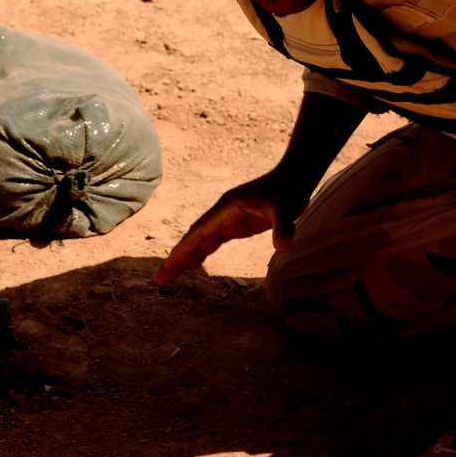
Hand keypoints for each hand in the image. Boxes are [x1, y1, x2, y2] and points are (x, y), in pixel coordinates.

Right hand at [153, 170, 308, 285]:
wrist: (295, 177)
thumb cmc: (288, 191)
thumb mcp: (286, 210)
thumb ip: (282, 228)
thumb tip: (283, 247)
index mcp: (226, 208)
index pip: (198, 233)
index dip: (182, 251)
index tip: (167, 267)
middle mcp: (223, 213)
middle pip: (194, 238)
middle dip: (177, 258)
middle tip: (160, 279)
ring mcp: (229, 218)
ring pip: (202, 241)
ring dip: (187, 256)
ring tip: (170, 275)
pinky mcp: (238, 224)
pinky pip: (214, 241)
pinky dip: (202, 252)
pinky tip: (194, 264)